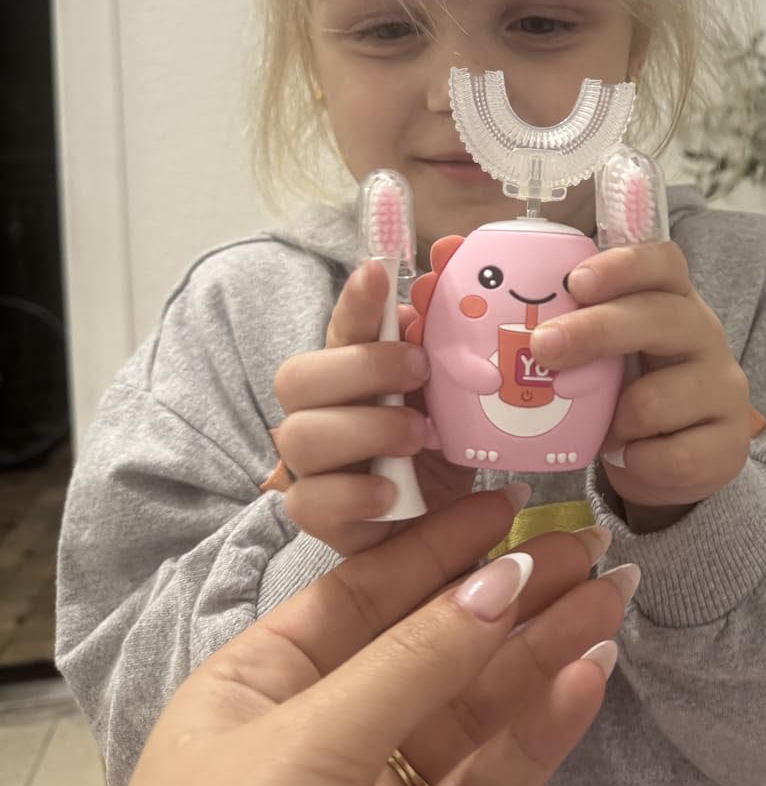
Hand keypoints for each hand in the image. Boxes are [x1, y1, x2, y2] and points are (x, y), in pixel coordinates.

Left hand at [49, 490, 628, 785]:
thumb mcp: (300, 753)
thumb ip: (410, 665)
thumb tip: (500, 577)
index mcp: (256, 688)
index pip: (361, 596)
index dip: (436, 549)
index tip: (509, 504)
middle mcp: (316, 736)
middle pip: (429, 650)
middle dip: (507, 598)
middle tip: (588, 548)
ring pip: (470, 715)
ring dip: (540, 657)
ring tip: (610, 601)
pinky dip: (538, 734)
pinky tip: (586, 681)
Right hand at [272, 262, 472, 555]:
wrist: (447, 519)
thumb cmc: (439, 444)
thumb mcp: (450, 391)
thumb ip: (444, 336)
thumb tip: (448, 266)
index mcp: (349, 373)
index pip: (342, 327)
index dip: (356, 300)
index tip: (378, 271)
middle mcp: (318, 413)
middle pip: (296, 377)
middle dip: (361, 367)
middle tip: (420, 371)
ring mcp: (312, 467)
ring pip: (300, 437)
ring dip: (367, 429)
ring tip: (419, 436)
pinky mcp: (320, 517)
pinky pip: (310, 503)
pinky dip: (355, 494)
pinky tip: (392, 492)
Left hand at [530, 243, 751, 529]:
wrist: (667, 460)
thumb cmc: (617, 388)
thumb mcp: (587, 347)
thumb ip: (524, 304)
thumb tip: (447, 250)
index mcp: (667, 298)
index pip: (662, 262)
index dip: (622, 266)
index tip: (576, 281)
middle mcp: (703, 332)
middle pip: (660, 317)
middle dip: (596, 331)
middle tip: (543, 349)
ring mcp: (722, 386)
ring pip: (659, 399)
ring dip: (616, 420)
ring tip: (604, 428)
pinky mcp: (730, 442)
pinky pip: (674, 456)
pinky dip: (638, 462)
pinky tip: (628, 456)